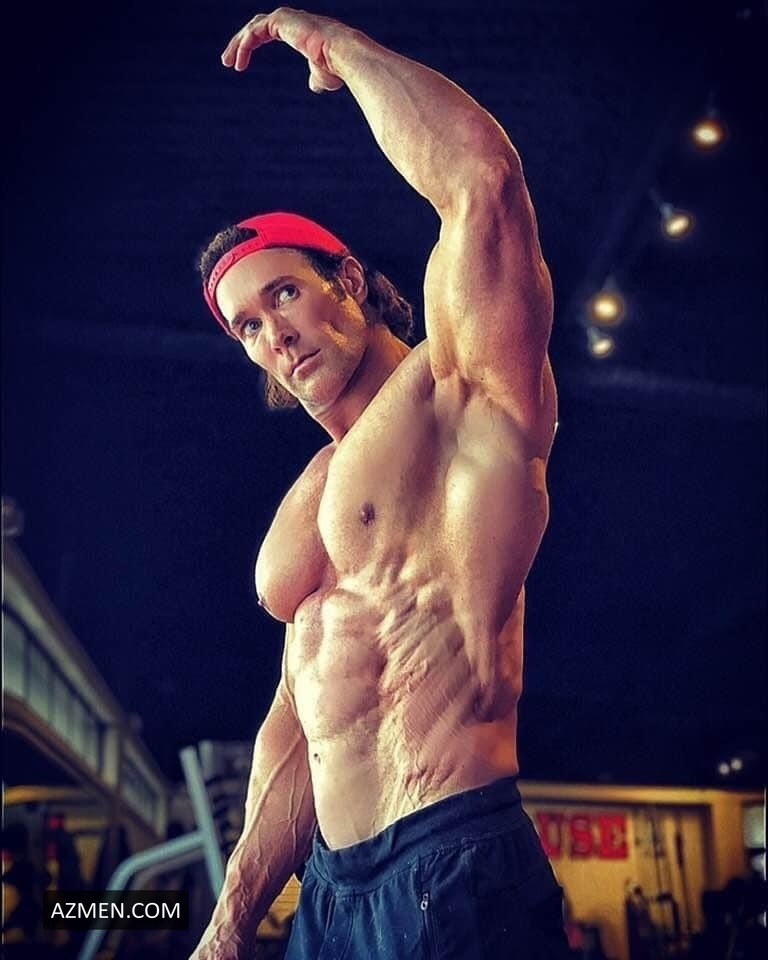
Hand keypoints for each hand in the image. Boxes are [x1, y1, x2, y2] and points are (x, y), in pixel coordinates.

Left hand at [221, 7, 344, 92]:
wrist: (342, 56)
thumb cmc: (335, 67)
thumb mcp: (321, 77)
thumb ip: (315, 79)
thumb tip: (314, 86)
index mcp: (297, 29)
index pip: (266, 32)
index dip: (251, 45)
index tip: (239, 64)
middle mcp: (290, 20)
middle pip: (255, 28)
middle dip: (239, 44)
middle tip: (227, 61)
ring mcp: (285, 17)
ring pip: (252, 28)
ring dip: (237, 45)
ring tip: (227, 62)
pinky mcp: (281, 20)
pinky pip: (255, 31)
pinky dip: (244, 45)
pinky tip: (238, 60)